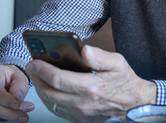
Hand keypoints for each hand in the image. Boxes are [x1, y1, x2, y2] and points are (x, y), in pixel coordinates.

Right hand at [0, 64, 34, 121]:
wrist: (3, 77)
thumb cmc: (11, 76)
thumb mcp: (20, 76)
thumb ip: (20, 86)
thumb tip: (18, 99)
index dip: (4, 100)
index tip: (18, 104)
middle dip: (8, 112)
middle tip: (24, 116)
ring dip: (8, 116)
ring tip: (22, 115)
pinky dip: (3, 117)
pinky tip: (12, 113)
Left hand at [25, 45, 156, 122]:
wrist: (134, 103)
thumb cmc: (125, 81)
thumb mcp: (117, 62)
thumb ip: (99, 56)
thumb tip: (84, 50)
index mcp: (91, 87)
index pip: (58, 79)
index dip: (42, 69)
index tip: (34, 61)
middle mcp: (83, 103)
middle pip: (49, 92)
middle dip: (36, 78)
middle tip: (31, 66)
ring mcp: (81, 113)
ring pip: (51, 103)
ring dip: (40, 89)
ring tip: (37, 76)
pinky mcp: (80, 119)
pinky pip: (57, 110)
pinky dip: (49, 99)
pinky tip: (48, 89)